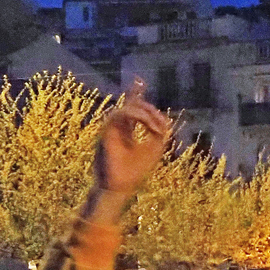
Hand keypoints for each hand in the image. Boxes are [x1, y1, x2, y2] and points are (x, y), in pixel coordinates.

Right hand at [86, 80, 172, 219]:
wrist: (120, 187)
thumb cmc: (135, 170)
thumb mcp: (154, 147)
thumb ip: (158, 131)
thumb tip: (163, 119)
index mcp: (126, 129)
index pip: (131, 106)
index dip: (135, 92)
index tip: (141, 82)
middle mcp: (116, 126)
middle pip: (129, 104)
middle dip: (147, 107)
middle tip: (160, 120)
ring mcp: (110, 128)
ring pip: (126, 109)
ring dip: (145, 114)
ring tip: (157, 126)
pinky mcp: (106, 131)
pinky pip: (121, 115)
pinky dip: (137, 117)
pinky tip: (148, 125)